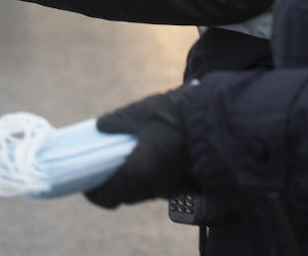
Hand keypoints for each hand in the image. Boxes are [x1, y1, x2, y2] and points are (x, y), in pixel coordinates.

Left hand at [84, 85, 195, 208]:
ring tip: (128, 149)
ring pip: (143, 188)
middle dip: (113, 179)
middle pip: (124, 193)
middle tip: (104, 158)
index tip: (85, 178)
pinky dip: (151, 171)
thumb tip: (100, 127)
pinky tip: (151, 149)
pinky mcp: (186, 182)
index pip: (106, 197)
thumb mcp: (143, 111)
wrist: (222, 120)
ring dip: (133, 174)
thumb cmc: (179, 115)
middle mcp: (154, 188)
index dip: (92, 191)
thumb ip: (118, 121)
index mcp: (137, 173)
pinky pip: (161, 182)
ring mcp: (171, 188)